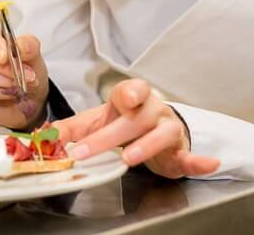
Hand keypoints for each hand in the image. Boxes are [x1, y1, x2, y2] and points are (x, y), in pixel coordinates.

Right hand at [0, 19, 48, 128]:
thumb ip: (28, 46)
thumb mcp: (33, 55)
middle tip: (23, 75)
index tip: (7, 56)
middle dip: (3, 66)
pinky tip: (7, 93)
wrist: (30, 97)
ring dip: (2, 80)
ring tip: (18, 85)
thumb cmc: (25, 70)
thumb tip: (20, 47)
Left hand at [54, 79, 219, 178]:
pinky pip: (191, 155)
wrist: (150, 133)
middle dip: (110, 136)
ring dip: (146, 146)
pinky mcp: (180, 151)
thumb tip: (45, 136)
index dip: (129, 93)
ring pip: (160, 134)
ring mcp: (168, 129)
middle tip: (87, 150)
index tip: (126, 98)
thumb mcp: (95, 122)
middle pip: (135, 119)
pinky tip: (207, 164)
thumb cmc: (122, 123)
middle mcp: (151, 110)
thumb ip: (70, 129)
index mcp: (130, 98)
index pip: (130, 90)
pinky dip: (199, 161)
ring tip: (129, 159)